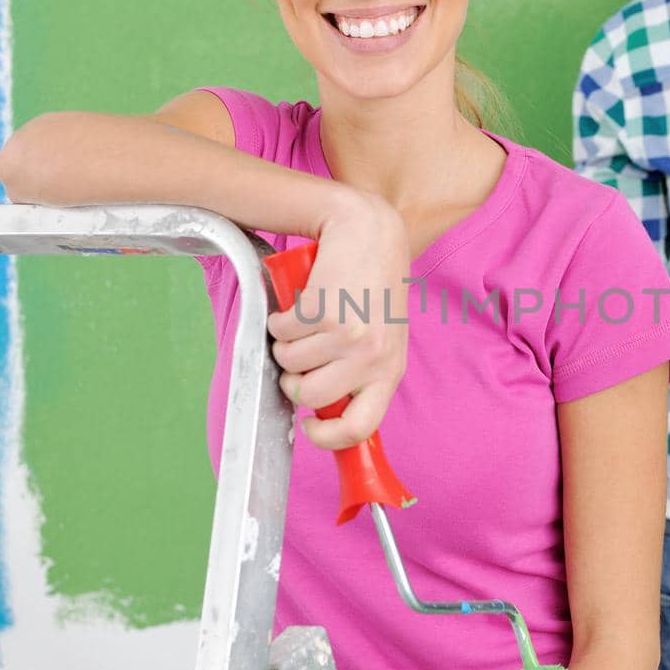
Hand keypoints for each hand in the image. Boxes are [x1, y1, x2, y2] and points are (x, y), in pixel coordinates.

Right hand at [268, 192, 408, 449]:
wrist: (368, 231)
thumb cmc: (370, 288)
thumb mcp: (380, 338)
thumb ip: (360, 374)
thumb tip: (325, 415)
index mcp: (390, 370)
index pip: (361, 428)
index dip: (328, 438)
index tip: (309, 427)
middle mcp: (372, 356)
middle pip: (308, 396)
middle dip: (293, 377)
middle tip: (303, 352)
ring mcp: (348, 334)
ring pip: (288, 362)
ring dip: (285, 343)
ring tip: (307, 320)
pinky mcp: (322, 310)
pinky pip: (279, 332)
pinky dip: (279, 318)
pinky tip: (301, 301)